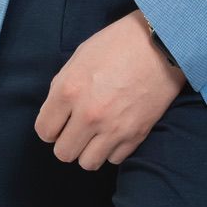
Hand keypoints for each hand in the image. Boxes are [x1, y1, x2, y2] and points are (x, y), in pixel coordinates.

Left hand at [34, 11, 188, 171]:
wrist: (162, 44)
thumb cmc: (118, 44)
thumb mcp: (80, 57)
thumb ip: (63, 86)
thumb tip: (57, 111)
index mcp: (69, 90)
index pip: (44, 131)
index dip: (50, 127)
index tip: (60, 122)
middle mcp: (88, 115)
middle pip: (63, 153)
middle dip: (68, 142)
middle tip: (78, 129)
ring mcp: (114, 128)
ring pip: (88, 163)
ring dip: (89, 150)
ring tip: (97, 134)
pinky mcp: (136, 135)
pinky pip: (115, 159)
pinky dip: (113, 149)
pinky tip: (116, 132)